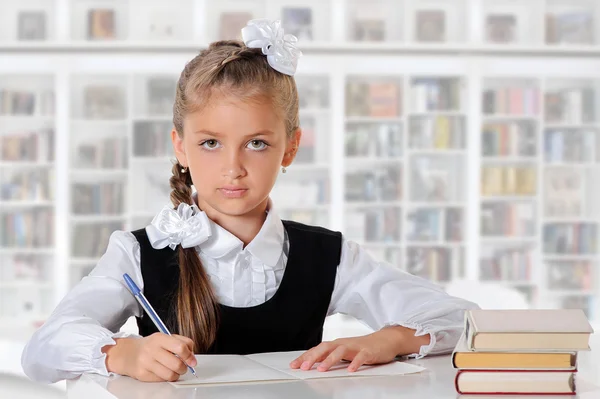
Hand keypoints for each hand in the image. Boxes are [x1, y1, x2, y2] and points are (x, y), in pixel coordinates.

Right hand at [103, 333, 196, 381]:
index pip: (180, 347)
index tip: (192, 361)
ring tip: (175, 370)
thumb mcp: (165, 338)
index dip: (189, 356)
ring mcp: (146, 363)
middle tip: (184, 367)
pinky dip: (166, 378)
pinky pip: (162, 380)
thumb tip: (192, 356)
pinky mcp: (142, 374)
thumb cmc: (151, 346)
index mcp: (159, 338)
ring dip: (177, 374)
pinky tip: (164, 372)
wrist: (128, 353)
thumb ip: (182, 343)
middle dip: (184, 368)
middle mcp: (152, 350)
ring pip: (170, 375)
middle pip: (177, 364)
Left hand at [289, 326, 429, 372]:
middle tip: (302, 367)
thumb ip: (330, 357)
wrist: (386, 340)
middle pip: (325, 348)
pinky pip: (361, 357)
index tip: (294, 365)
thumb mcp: (344, 352)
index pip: (317, 349)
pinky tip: (350, 370)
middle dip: (312, 357)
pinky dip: (355, 363)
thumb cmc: (363, 347)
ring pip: (340, 351)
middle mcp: (343, 343)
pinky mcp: (368, 352)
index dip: (305, 357)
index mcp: (336, 344)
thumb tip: (313, 363)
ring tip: (321, 369)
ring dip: (329, 360)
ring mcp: (355, 347)